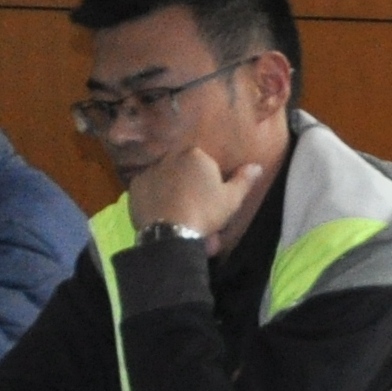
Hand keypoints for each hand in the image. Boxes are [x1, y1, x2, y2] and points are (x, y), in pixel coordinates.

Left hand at [124, 147, 263, 250]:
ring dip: (169, 188)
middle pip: (182, 167)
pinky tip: (159, 212)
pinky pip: (147, 189)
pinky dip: (152, 197)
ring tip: (175, 211)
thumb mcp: (232, 200)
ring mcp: (150, 171)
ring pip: (164, 177)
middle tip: (193, 206)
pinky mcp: (135, 187)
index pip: (204, 162)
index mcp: (195, 155)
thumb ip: (244, 180)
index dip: (208, 181)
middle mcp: (170, 157)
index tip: (209, 198)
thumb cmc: (206, 213)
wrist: (172, 235)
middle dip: (187, 182)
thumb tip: (256, 166)